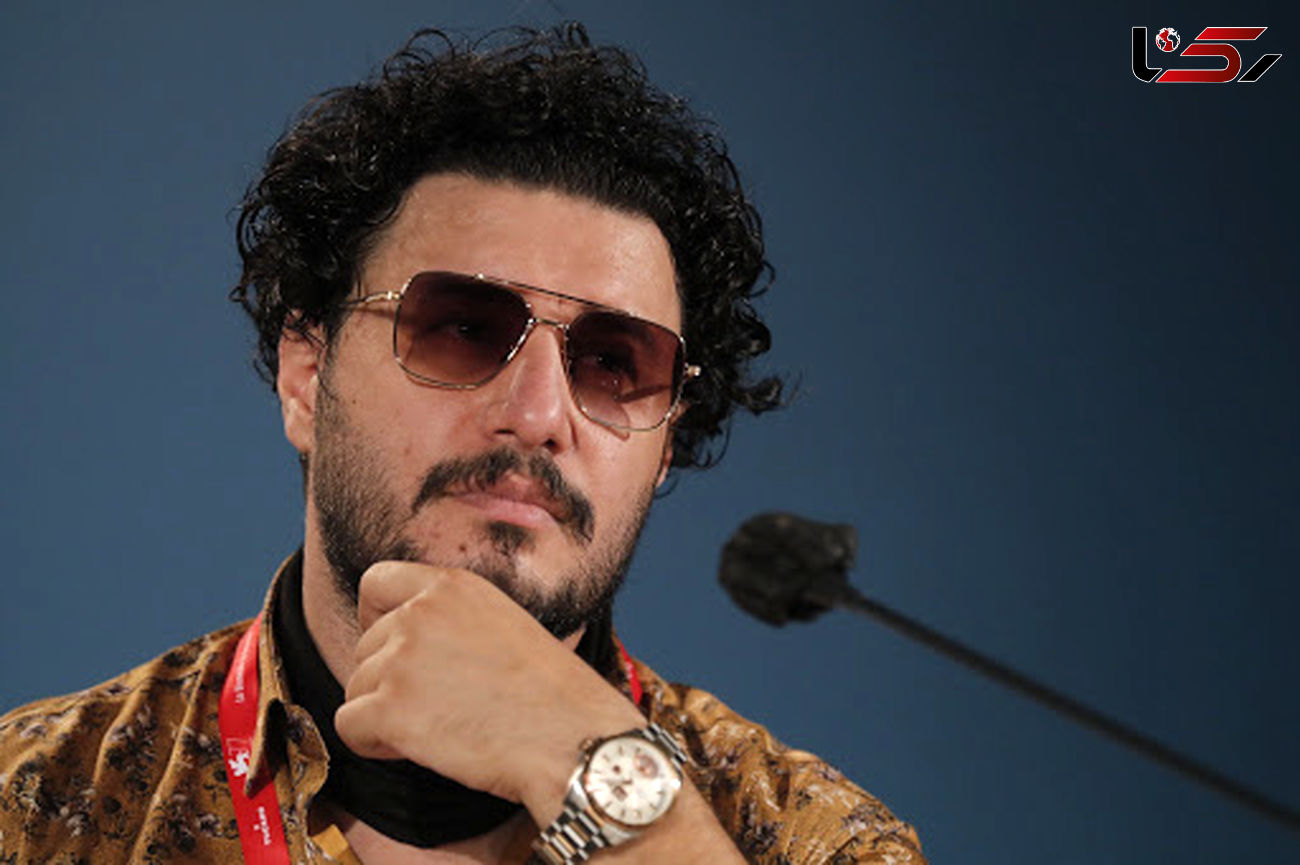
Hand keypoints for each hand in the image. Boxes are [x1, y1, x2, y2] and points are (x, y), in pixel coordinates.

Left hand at [332, 560, 645, 821]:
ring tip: (441, 727)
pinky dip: (374, 744)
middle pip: (364, 646)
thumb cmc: (552, 695)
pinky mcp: (389, 708)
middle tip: (439, 705)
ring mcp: (401, 658)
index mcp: (452, 586)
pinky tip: (422, 748)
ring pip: (356, 688)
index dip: (375, 618)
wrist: (572, 737)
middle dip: (388, 680)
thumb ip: (450, 619)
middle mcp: (420, 612)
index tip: (397, 649)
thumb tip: (407, 644)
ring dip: (385, 715)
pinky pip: (348, 727)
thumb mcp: (502, 624)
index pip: (375, 582)